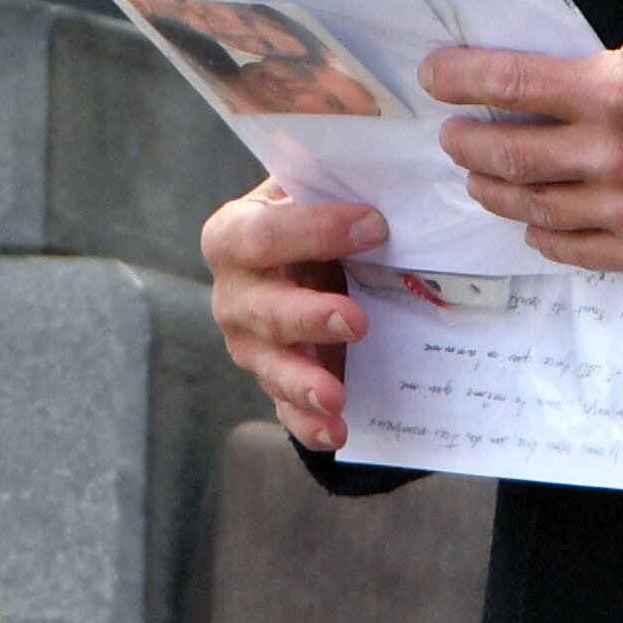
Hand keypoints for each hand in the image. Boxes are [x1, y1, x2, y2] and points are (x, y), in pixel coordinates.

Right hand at [202, 179, 382, 454]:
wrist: (293, 261)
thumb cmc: (306, 220)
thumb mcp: (308, 195)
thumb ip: (331, 190)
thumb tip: (390, 191)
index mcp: (232, 236)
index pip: (262, 235)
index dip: (315, 231)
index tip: (374, 225)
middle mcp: (231, 294)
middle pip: (263, 309)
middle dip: (309, 317)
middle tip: (356, 321)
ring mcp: (247, 343)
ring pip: (270, 366)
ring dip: (304, 382)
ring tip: (337, 396)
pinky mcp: (271, 380)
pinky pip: (285, 408)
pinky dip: (309, 424)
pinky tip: (336, 431)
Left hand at [425, 27, 622, 275]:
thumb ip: (598, 63)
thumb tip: (541, 75)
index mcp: (615, 91)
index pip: (511, 82)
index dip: (462, 78)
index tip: (433, 76)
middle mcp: (614, 154)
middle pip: (508, 154)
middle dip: (467, 143)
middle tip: (452, 135)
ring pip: (529, 206)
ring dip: (492, 190)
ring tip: (478, 176)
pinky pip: (568, 247)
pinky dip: (539, 232)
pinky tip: (528, 219)